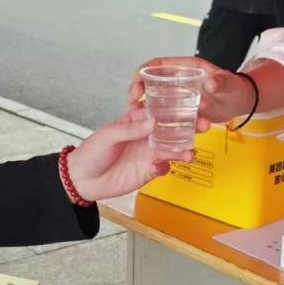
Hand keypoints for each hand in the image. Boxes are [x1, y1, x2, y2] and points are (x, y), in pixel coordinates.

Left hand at [66, 106, 193, 201]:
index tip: (190, 104)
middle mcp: (145, 136)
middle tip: (202, 126)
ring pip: (172, 149)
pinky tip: (160, 168)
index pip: (159, 110)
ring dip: (183, 150)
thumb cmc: (91, 152)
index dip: (175, 107)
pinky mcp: (148, 171)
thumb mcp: (109, 136)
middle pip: (172, 129)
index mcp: (135, 121)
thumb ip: (132, 129)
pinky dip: (166, 168)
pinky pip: (164, 168)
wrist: (82, 180)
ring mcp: (148, 153)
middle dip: (188, 128)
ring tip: (189, 154)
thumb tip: (153, 120)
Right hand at [129, 56, 254, 128]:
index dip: (144, 70)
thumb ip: (221, 82)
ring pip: (154, 97)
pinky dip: (154, 117)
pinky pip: (164, 112)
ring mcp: (179, 94)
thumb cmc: (235, 88)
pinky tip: (148, 126)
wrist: (241, 102)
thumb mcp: (229, 84)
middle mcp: (179, 80)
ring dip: (143, 105)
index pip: (159, 64)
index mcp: (186, 67)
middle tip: (131, 101)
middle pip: (151, 81)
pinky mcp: (181, 108)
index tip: (135, 80)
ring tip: (133, 115)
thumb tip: (211, 84)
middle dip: (137, 89)